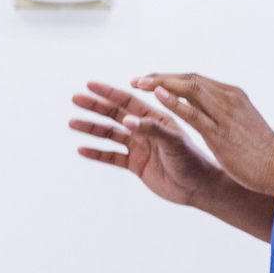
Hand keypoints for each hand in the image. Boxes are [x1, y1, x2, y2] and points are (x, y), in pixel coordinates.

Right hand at [69, 81, 225, 205]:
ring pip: (110, 135)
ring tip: (72, 123)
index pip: (128, 101)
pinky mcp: (136, 165)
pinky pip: (112, 157)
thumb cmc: (194, 160)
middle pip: (115, 115)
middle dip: (95, 106)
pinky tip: (82, 149)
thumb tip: (126, 120)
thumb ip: (150, 129)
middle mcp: (145, 129)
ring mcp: (139, 147)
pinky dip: (97, 153)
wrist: (201, 187)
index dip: (108, 92)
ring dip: (92, 128)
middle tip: (75, 99)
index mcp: (155, 118)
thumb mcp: (173, 142)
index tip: (90, 85)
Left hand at [133, 73, 273, 194]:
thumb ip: (225, 114)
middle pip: (188, 79)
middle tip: (137, 79)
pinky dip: (174, 102)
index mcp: (232, 96)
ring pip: (188, 89)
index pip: (195, 80)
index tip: (150, 81)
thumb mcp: (241, 124)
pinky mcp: (220, 132)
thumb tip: (210, 112)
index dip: (170, 78)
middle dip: (160, 77)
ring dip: (160, 84)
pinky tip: (156, 97)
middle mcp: (227, 99)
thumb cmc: (262, 151)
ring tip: (138, 83)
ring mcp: (224, 114)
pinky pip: (193, 113)